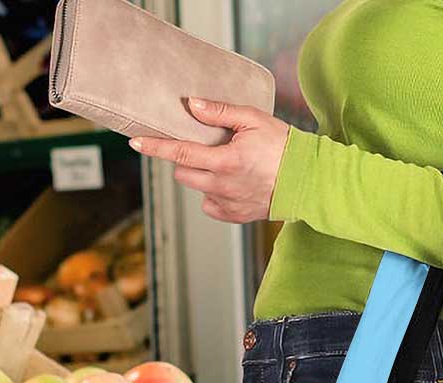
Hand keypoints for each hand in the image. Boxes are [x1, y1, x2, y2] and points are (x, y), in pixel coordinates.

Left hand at [128, 97, 289, 222]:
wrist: (307, 181)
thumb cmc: (283, 146)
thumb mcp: (253, 119)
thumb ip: (219, 112)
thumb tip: (191, 105)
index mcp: (225, 161)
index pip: (180, 153)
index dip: (155, 147)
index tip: (135, 143)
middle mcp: (222, 186)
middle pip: (183, 173)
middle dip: (185, 159)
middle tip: (203, 147)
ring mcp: (227, 204)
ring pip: (197, 188)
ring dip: (201, 175)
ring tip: (224, 164)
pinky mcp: (234, 216)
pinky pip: (210, 205)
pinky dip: (214, 193)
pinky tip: (231, 183)